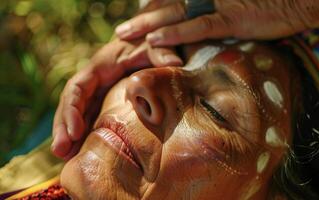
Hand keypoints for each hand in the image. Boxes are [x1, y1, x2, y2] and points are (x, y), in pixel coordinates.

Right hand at [51, 38, 181, 159]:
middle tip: (60, 151)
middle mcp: (94, 81)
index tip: (74, 131)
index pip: (78, 88)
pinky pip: (89, 118)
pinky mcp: (104, 102)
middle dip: (63, 127)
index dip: (72, 109)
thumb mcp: (153, 45)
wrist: (148, 45)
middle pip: (71, 104)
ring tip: (63, 158)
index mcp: (99, 67)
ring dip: (68, 134)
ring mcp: (98, 93)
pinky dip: (83, 135)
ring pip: (77, 114)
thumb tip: (175, 65)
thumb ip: (161, 53)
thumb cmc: (148, 44)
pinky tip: (79, 153)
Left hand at [116, 0, 318, 44]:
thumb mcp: (238, 6)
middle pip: (168, 5)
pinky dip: (174, 33)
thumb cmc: (271, 3)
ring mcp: (217, 4)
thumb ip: (216, 12)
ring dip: (148, 25)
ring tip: (126, 35)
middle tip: (121, 31)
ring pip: (175, 14)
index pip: (174, 0)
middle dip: (143, 18)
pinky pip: (196, 27)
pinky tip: (155, 41)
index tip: (137, 21)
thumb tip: (205, 23)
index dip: (154, 10)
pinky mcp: (229, 18)